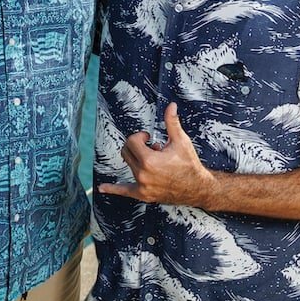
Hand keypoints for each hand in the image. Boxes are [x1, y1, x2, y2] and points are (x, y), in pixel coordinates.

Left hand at [98, 103, 214, 206]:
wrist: (198, 187)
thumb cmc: (189, 164)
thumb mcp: (181, 141)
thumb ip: (171, 122)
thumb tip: (170, 105)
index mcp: (149, 161)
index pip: (132, 141)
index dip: (140, 136)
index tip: (149, 138)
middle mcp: (143, 174)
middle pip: (126, 152)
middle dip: (136, 146)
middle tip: (152, 148)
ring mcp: (142, 186)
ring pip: (129, 165)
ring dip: (138, 160)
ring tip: (155, 162)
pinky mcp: (143, 195)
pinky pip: (125, 191)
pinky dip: (114, 189)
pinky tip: (102, 188)